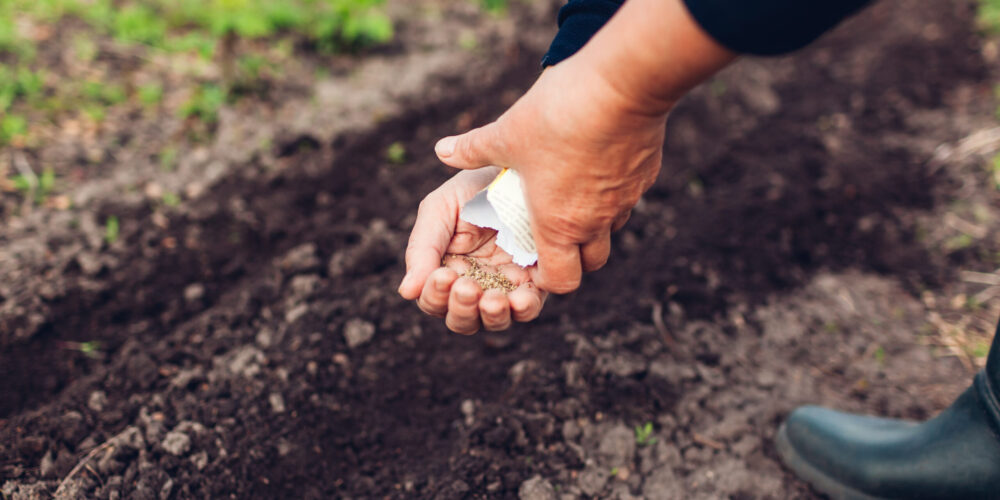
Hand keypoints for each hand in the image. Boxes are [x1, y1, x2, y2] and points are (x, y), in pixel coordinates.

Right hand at [398, 168, 547, 333]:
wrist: (518, 166)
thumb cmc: (473, 187)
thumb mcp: (439, 210)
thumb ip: (421, 250)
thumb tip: (406, 293)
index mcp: (446, 267)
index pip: (434, 300)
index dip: (435, 296)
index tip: (444, 275)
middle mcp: (475, 282)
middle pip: (462, 319)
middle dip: (461, 309)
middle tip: (466, 287)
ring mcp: (506, 284)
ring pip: (494, 321)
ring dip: (490, 316)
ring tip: (493, 300)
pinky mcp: (537, 280)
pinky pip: (529, 307)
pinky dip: (523, 308)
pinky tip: (520, 298)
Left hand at [433, 60, 664, 293]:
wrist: (621, 86)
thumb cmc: (557, 116)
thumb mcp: (506, 134)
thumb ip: (473, 149)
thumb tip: (442, 151)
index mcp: (558, 224)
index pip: (561, 281)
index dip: (546, 278)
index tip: (532, 259)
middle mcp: (596, 222)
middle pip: (591, 264)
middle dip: (573, 256)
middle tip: (551, 229)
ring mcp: (625, 200)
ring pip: (611, 229)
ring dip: (593, 223)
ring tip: (571, 193)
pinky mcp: (644, 176)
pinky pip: (628, 196)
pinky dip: (611, 192)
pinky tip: (596, 162)